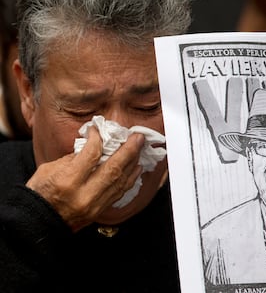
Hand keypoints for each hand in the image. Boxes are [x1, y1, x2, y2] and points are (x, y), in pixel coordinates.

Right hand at [26, 127, 143, 231]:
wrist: (38, 223)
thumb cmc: (40, 193)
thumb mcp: (50, 169)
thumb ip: (75, 157)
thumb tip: (94, 145)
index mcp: (68, 180)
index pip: (91, 154)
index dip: (98, 138)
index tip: (99, 129)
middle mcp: (84, 194)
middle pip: (113, 169)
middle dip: (129, 150)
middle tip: (138, 137)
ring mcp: (94, 205)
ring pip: (120, 181)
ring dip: (133, 163)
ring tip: (139, 149)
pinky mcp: (99, 212)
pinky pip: (120, 192)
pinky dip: (129, 178)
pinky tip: (136, 168)